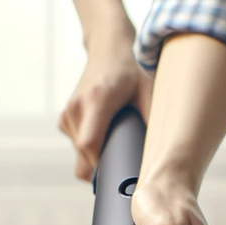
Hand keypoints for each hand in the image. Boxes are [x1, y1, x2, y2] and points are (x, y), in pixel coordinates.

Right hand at [60, 33, 152, 180]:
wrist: (107, 51)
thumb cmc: (130, 72)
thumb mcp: (147, 90)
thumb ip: (151, 117)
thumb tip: (161, 151)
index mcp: (97, 100)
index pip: (89, 144)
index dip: (101, 166)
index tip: (118, 172)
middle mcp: (76, 108)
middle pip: (85, 155)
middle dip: (103, 167)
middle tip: (125, 166)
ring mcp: (67, 114)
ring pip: (79, 155)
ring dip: (97, 157)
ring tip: (116, 143)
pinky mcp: (64, 119)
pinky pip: (76, 147)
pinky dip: (90, 150)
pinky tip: (105, 135)